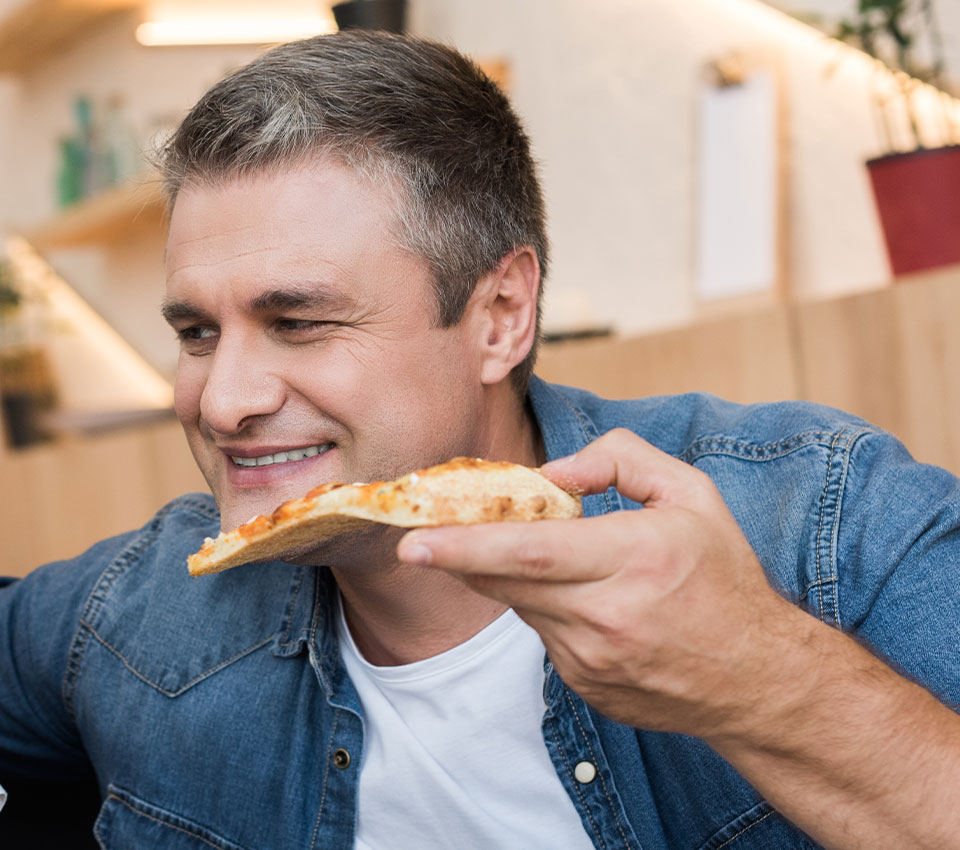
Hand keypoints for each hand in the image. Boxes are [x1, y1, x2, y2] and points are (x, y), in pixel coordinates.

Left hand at [395, 428, 815, 740]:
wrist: (760, 681)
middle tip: (417, 536)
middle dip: (456, 557)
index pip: (531, 552)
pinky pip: (541, 633)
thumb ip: (622, 460)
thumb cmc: (725, 579)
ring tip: (544, 558)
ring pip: (519, 604)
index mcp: (636, 557)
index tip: (414, 541)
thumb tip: (552, 472)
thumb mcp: (693, 496)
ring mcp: (592, 657)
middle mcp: (609, 613)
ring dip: (510, 576)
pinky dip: (543, 608)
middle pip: (507, 580)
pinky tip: (583, 602)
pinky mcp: (584, 683)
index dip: (465, 546)